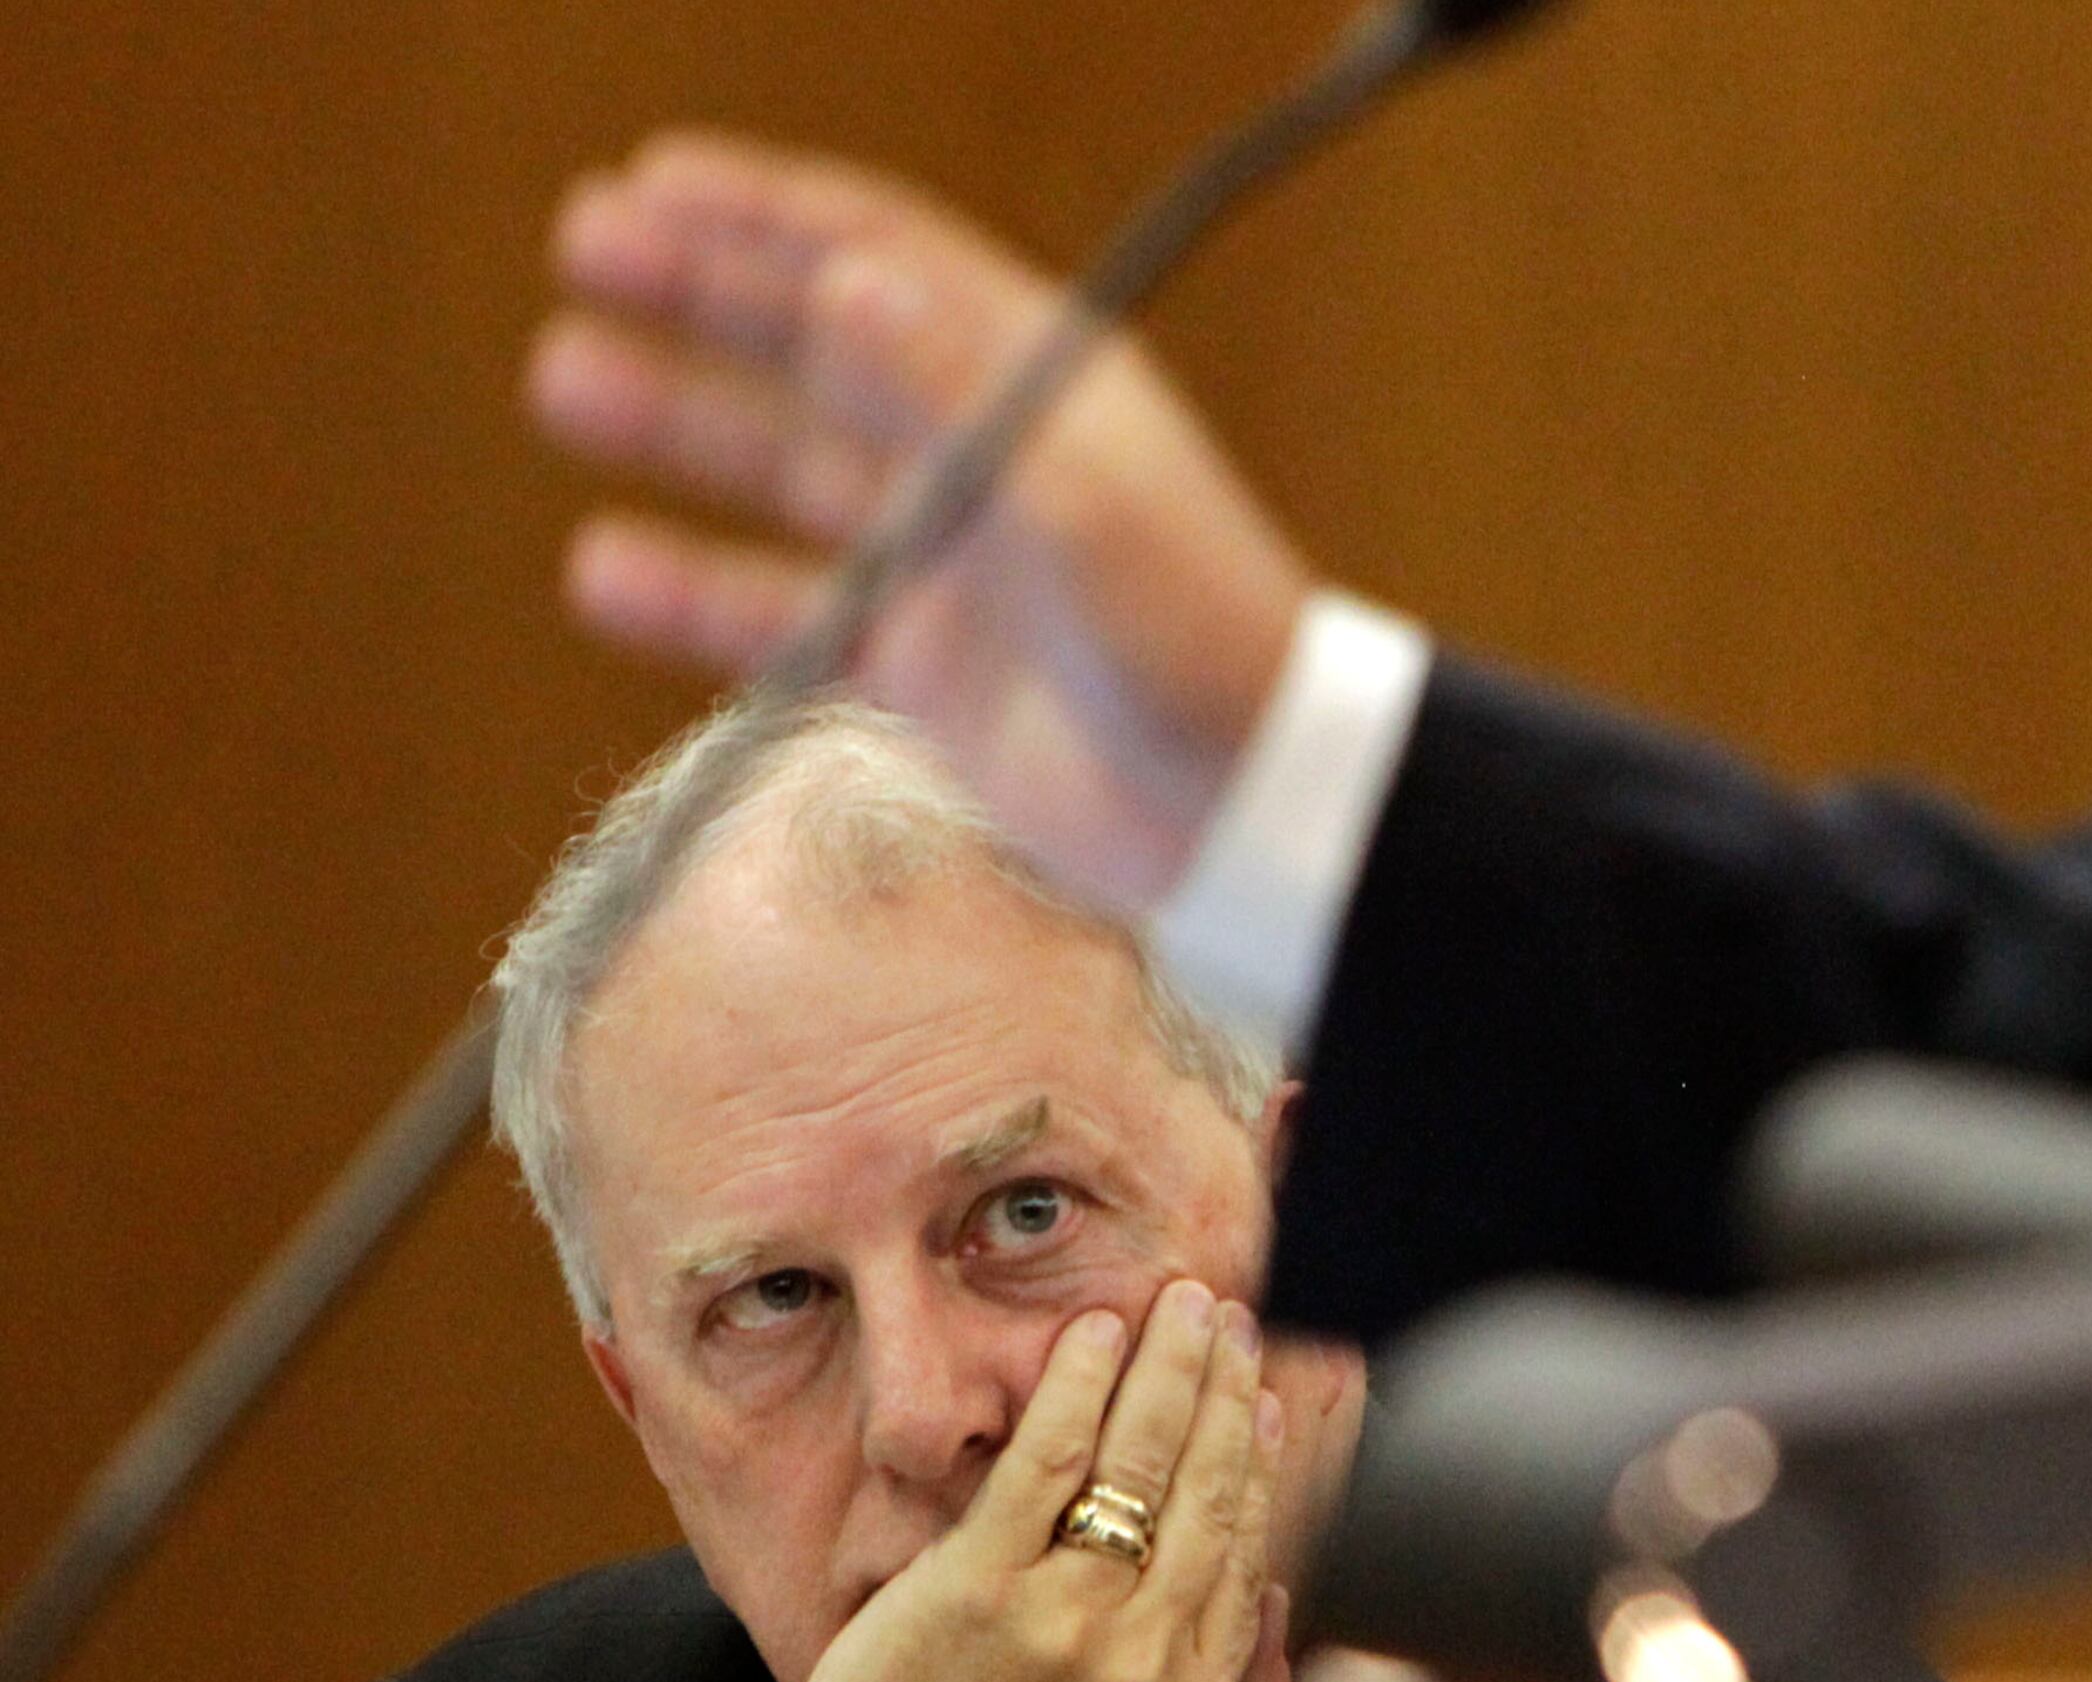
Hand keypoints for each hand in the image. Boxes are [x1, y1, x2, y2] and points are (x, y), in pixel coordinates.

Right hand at [534, 130, 1311, 910]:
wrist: (1244, 807)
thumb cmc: (1197, 641)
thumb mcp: (1080, 504)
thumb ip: (957, 396)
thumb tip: (844, 283)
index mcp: (1038, 383)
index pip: (887, 261)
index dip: (771, 214)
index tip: (654, 181)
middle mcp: (983, 453)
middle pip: (817, 346)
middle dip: (701, 292)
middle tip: (580, 247)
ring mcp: (946, 560)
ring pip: (786, 469)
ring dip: (680, 422)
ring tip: (564, 378)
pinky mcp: (921, 666)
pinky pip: (785, 613)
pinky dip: (697, 593)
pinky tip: (603, 569)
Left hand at [755, 1279, 1363, 1681]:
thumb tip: (1287, 1596)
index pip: (1253, 1546)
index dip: (1271, 1458)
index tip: (1276, 1395)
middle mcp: (1149, 1654)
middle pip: (1209, 1488)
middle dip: (1230, 1390)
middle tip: (1235, 1321)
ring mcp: (1064, 1615)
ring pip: (1142, 1463)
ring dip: (1173, 1370)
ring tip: (1185, 1308)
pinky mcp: (978, 1585)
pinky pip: (1049, 1462)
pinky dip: (1081, 1388)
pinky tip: (1101, 1334)